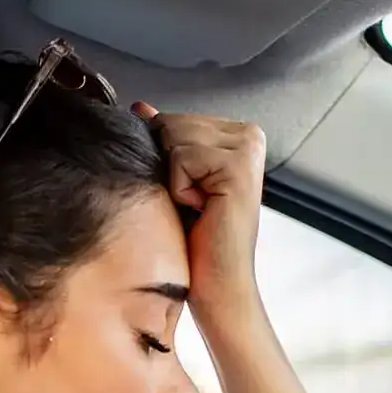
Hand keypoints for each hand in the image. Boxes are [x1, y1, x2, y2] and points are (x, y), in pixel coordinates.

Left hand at [132, 103, 265, 327]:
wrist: (218, 284)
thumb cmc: (198, 240)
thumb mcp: (178, 180)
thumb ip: (165, 140)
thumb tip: (141, 108)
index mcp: (239, 134)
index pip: (175, 119)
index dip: (168, 159)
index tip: (192, 193)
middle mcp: (250, 135)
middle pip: (173, 123)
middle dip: (170, 167)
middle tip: (195, 203)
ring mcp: (248, 149)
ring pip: (174, 137)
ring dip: (174, 180)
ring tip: (198, 207)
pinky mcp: (239, 165)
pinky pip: (181, 157)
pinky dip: (180, 188)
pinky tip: (202, 210)